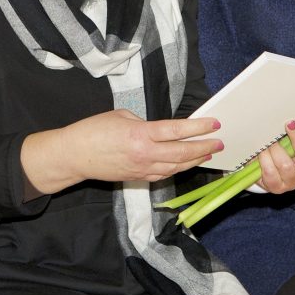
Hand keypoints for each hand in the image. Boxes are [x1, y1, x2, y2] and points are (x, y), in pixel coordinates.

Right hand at [22, 109, 222, 193]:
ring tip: (208, 154)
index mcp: (141, 133)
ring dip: (194, 160)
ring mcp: (142, 168)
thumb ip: (144, 123)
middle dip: (204, 147)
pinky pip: (163, 174)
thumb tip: (158, 131)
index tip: (214, 124)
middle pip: (182, 153)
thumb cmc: (93, 131)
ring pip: (176, 167)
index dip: (198, 128)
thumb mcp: (121, 116)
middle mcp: (145, 153)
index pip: (177, 131)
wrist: (75, 156)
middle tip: (219, 143)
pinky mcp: (138, 178)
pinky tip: (185, 164)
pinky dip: (177, 169)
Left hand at [256, 117, 294, 193]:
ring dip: (277, 149)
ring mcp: (293, 182)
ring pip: (287, 166)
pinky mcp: (277, 187)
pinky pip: (270, 174)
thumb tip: (292, 109)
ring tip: (270, 139)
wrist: (270, 172)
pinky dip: (264, 160)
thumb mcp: (294, 141)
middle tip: (289, 124)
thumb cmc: (285, 151)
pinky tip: (261, 151)